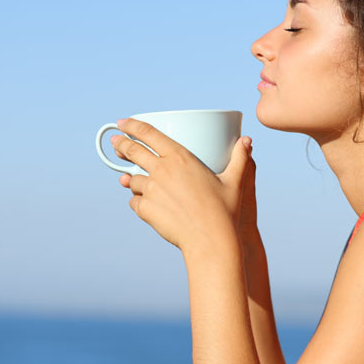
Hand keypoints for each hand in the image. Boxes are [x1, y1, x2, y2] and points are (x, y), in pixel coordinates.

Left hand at [111, 118, 253, 253]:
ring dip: (131, 178)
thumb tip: (247, 141)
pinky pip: (134, 201)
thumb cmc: (225, 210)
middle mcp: (161, 170)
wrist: (210, 240)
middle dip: (121, 145)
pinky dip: (137, 201)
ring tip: (130, 179)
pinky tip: (144, 203)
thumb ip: (240, 158)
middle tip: (116, 143)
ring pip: (132, 179)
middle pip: (132, 151)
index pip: (148, 133)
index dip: (133, 125)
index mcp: (180, 157)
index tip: (123, 123)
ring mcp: (151, 190)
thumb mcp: (235, 181)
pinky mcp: (146, 209)